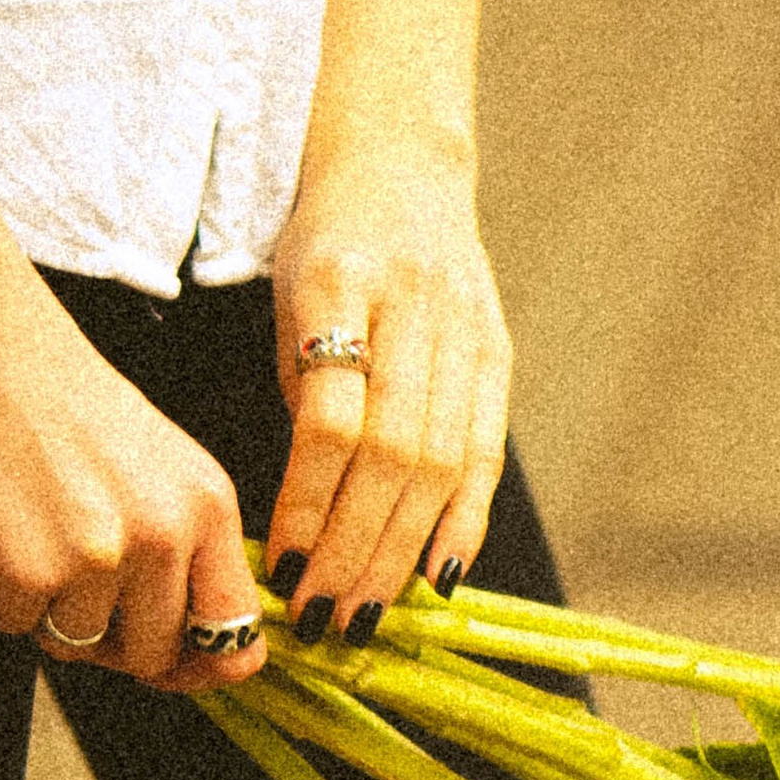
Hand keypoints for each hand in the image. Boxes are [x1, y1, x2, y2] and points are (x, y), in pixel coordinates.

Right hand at [0, 234, 266, 693]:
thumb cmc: (51, 392)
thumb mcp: (153, 462)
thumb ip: (182, 546)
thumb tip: (193, 653)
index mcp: (208, 503)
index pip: (236, 633)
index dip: (201, 664)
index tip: (169, 662)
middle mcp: (168, 532)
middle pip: (151, 656)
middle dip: (106, 639)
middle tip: (66, 579)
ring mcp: (101, 554)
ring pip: (77, 645)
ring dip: (44, 610)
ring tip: (25, 530)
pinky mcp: (29, 568)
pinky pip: (15, 626)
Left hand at [265, 141, 509, 633]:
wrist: (402, 163)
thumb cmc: (325, 246)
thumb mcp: (286, 298)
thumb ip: (302, 391)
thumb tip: (306, 518)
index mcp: (336, 282)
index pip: (331, 416)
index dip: (308, 501)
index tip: (281, 565)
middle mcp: (412, 305)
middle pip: (392, 452)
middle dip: (355, 548)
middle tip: (321, 615)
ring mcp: (464, 328)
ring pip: (439, 462)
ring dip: (400, 551)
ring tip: (363, 613)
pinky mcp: (498, 350)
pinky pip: (483, 452)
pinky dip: (462, 523)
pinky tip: (437, 580)